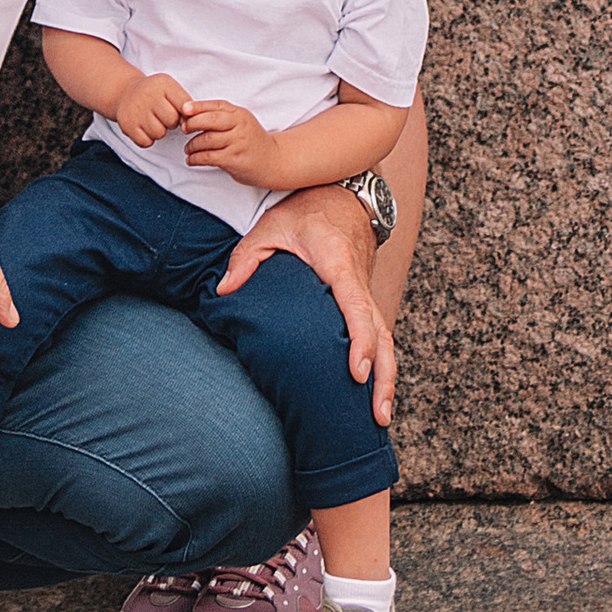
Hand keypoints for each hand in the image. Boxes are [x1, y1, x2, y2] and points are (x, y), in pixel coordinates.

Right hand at [112, 69, 192, 147]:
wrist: (125, 92)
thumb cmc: (154, 93)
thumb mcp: (169, 88)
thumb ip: (184, 102)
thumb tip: (189, 122)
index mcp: (163, 84)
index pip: (185, 104)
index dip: (186, 113)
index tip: (180, 112)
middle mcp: (148, 95)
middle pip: (172, 121)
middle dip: (171, 122)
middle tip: (163, 116)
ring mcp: (136, 110)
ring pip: (159, 133)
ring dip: (159, 131)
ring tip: (153, 121)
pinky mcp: (127, 125)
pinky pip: (146, 142)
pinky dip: (147, 139)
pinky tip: (144, 128)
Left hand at [179, 97, 272, 181]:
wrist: (272, 160)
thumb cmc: (250, 140)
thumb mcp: (240, 122)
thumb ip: (220, 117)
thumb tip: (190, 115)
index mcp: (240, 114)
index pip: (216, 106)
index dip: (197, 106)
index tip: (184, 109)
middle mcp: (240, 126)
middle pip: (210, 121)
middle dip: (192, 124)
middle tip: (183, 129)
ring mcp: (238, 143)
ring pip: (207, 140)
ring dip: (192, 145)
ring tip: (187, 149)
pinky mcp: (235, 160)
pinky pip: (209, 157)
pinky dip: (196, 159)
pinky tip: (191, 160)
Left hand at [219, 184, 394, 429]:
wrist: (341, 194)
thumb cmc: (304, 211)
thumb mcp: (271, 226)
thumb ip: (247, 257)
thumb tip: (224, 290)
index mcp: (337, 264)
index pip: (355, 306)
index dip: (360, 342)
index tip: (357, 373)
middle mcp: (358, 281)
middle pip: (380, 332)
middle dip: (382, 374)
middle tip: (376, 414)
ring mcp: (366, 290)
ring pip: (385, 336)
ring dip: (387, 376)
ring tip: (380, 416)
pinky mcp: (366, 297)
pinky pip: (378, 332)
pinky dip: (382, 363)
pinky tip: (376, 393)